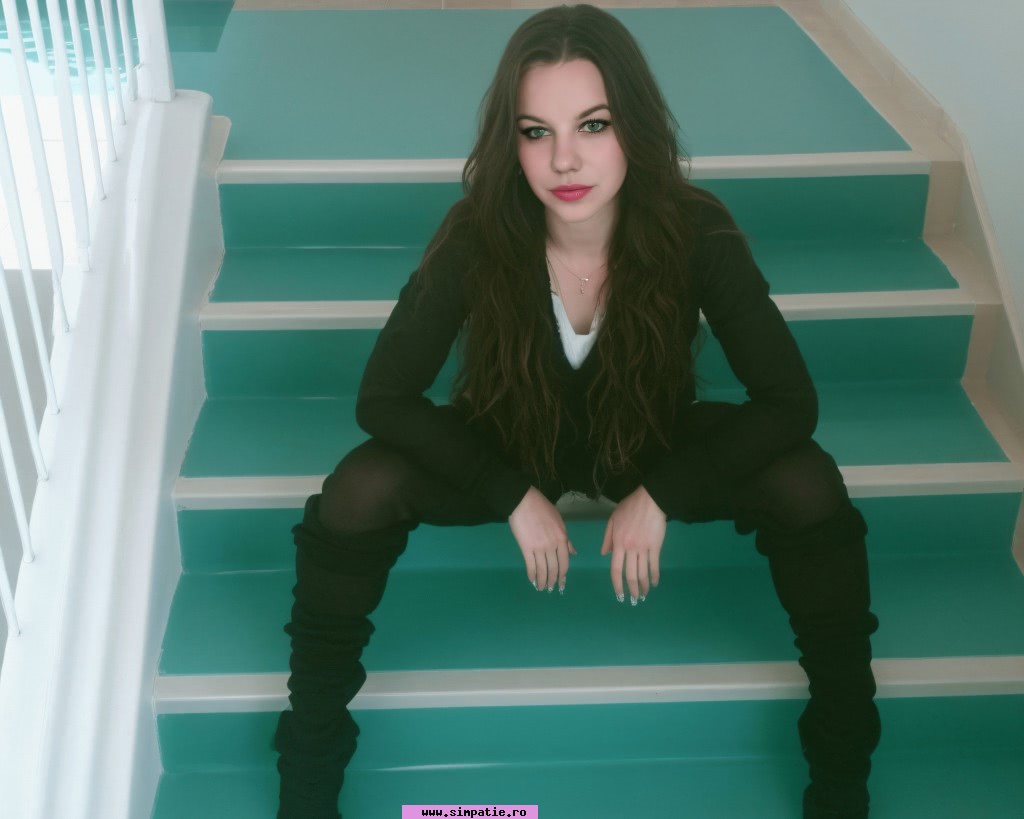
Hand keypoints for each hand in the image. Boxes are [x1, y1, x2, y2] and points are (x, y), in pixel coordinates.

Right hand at [508, 487, 576, 592]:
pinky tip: (532, 580)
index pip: (565, 562)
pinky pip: (531, 565)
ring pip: (543, 570)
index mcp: (562, 538)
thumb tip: (573, 552)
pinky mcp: (526, 548)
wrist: (523, 502)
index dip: (563, 575)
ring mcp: (539, 548)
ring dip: (543, 581)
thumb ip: (566, 539)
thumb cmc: (542, 508)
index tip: (562, 583)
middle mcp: (552, 545)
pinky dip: (532, 575)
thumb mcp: (559, 521)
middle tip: (551, 589)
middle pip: (554, 568)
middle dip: (553, 581)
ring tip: (542, 588)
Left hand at [600, 485, 665, 604]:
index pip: (615, 569)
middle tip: (633, 600)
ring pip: (643, 572)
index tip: (619, 594)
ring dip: (643, 586)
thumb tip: (604, 554)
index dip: (617, 584)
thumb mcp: (613, 520)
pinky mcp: (656, 546)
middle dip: (631, 589)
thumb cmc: (630, 508)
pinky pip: (654, 565)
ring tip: (643, 595)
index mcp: (618, 543)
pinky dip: (654, 576)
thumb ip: (608, 537)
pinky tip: (654, 583)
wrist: (650, 500)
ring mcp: (644, 548)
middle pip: (630, 574)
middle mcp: (630, 548)